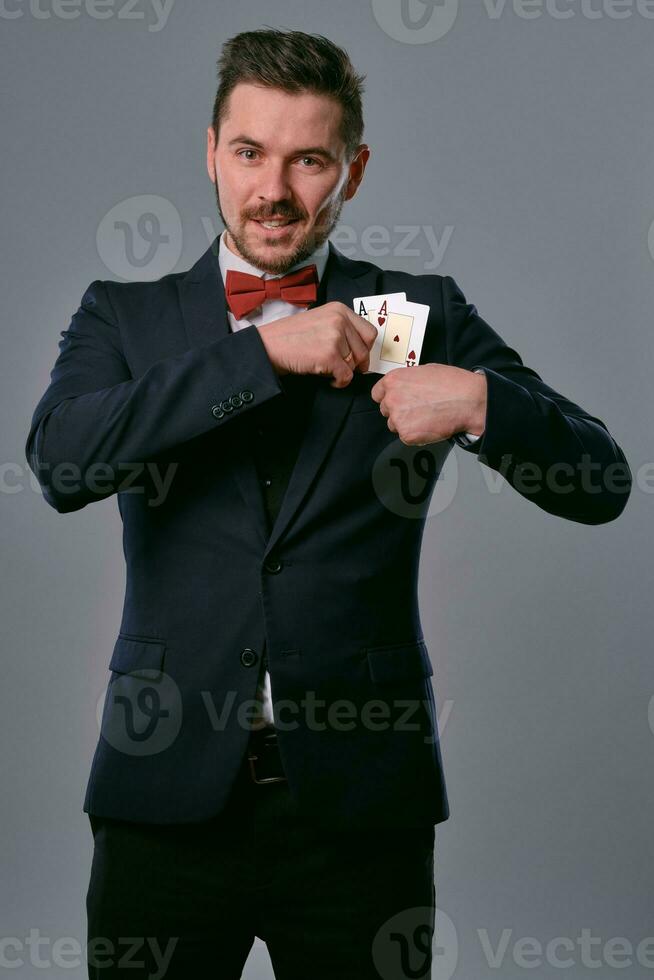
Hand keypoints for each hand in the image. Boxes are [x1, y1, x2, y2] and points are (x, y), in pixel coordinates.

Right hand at [256, 302, 377, 387]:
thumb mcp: (321, 320)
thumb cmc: (291, 336)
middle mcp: (339, 321)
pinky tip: (327, 377)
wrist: (269, 345)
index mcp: (340, 310)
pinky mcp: (329, 356)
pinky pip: (346, 377)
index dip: (365, 349)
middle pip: (364, 351)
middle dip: (356, 364)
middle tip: (343, 368)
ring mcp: (335, 338)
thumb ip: (342, 328)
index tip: (357, 357)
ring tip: (327, 369)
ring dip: (343, 372)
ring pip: (354, 365)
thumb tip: (362, 350)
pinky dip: (338, 382)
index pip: (369, 333)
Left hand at [370, 364, 486, 445]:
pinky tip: (430, 425)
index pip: (377, 394)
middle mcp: (391, 399)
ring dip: (407, 424)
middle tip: (417, 410)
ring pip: (395, 425)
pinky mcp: (407, 435)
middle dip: (398, 411)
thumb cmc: (451, 384)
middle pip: (386, 410)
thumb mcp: (424, 371)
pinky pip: (406, 437)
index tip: (396, 400)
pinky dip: (416, 435)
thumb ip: (408, 380)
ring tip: (427, 417)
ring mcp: (398, 418)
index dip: (388, 397)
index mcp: (393, 381)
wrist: (467, 400)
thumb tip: (405, 386)